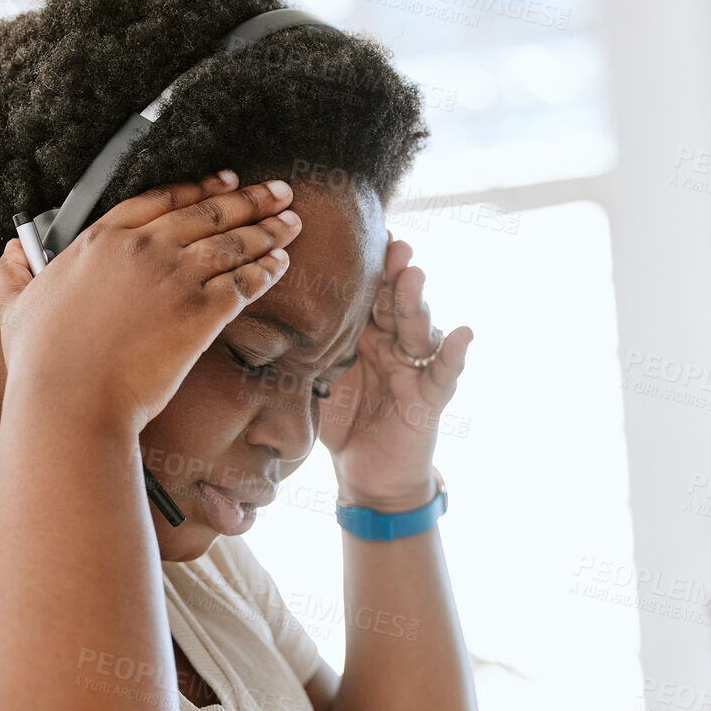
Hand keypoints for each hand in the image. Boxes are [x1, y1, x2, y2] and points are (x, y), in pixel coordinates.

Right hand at [0, 171, 301, 434]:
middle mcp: (142, 249)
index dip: (198, 188)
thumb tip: (7, 253)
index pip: (160, 200)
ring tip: (292, 221)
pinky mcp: (199, 314)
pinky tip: (281, 265)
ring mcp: (173, 278)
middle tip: (278, 191)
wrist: (70, 401)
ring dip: (267, 230)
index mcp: (101, 240)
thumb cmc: (41, 363)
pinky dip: (265, 272)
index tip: (224, 181)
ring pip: (232, 244)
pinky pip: (243, 284)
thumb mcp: (14, 308)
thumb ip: (10, 275)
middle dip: (249, 200)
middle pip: (207, 214)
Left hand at [319, 233, 472, 509]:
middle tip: (391, 244)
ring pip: (419, 327)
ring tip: (414, 275)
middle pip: (394, 300)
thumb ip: (297, 354)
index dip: (364, 268)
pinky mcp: (431, 397)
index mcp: (361, 334)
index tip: (356, 236)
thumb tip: (248, 326)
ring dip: (417, 301)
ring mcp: (413, 366)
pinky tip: (463, 333)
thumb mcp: (311, 383)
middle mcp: (391, 342)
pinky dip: (456, 354)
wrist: (366, 474)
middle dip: (394, 272)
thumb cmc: (340, 424)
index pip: (364, 294)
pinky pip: (445, 373)